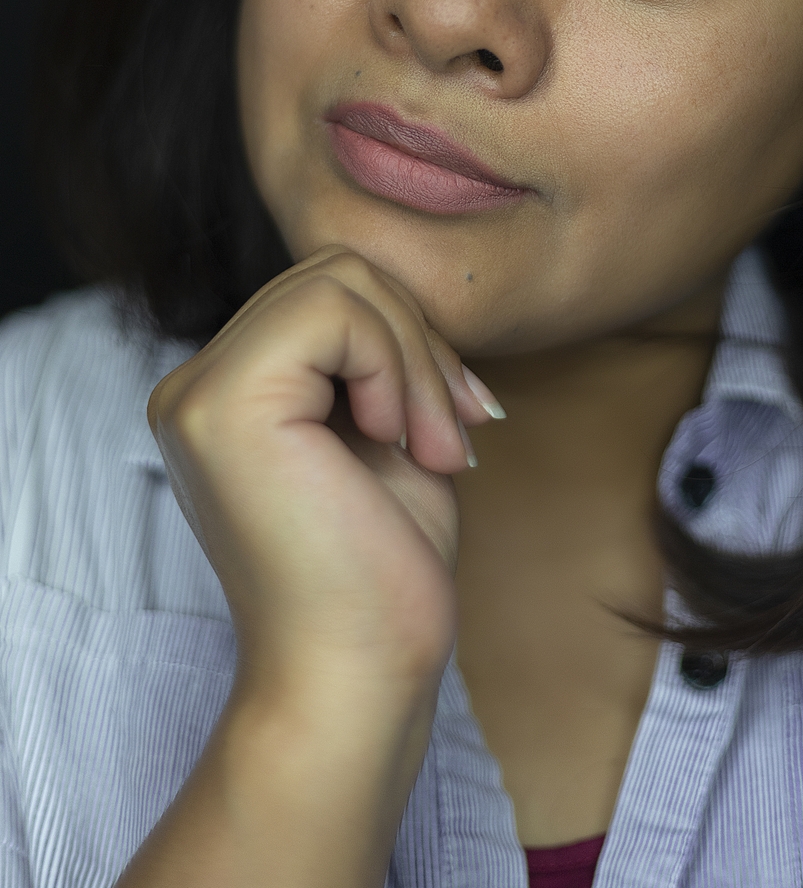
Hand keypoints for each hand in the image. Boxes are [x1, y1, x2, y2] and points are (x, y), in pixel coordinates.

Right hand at [147, 246, 500, 693]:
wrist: (358, 679)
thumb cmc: (382, 572)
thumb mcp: (390, 432)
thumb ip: (379, 357)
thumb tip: (412, 286)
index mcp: (229, 393)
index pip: (329, 292)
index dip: (411, 337)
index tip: (457, 417)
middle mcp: (196, 385)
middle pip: (335, 271)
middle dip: (419, 341)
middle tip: (454, 433)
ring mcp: (199, 393)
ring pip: (339, 278)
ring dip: (416, 358)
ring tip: (435, 447)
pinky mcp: (223, 404)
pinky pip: (333, 308)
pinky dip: (394, 364)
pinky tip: (398, 441)